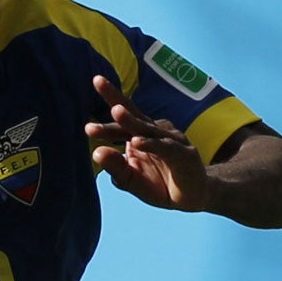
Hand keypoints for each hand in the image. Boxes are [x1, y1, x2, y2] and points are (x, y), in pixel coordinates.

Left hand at [85, 75, 208, 211]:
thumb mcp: (132, 180)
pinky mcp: (183, 154)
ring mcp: (171, 140)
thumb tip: (96, 153)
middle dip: (115, 100)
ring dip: (131, 120)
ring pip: (148, 128)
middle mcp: (155, 132)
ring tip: (115, 111)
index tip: (88, 120)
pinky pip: (165, 147)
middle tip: (97, 81)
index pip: (121, 121)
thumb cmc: (161, 185)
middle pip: (133, 114)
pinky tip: (136, 143)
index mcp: (140, 135)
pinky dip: (151, 145)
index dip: (106, 118)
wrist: (193, 198)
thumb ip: (115, 167)